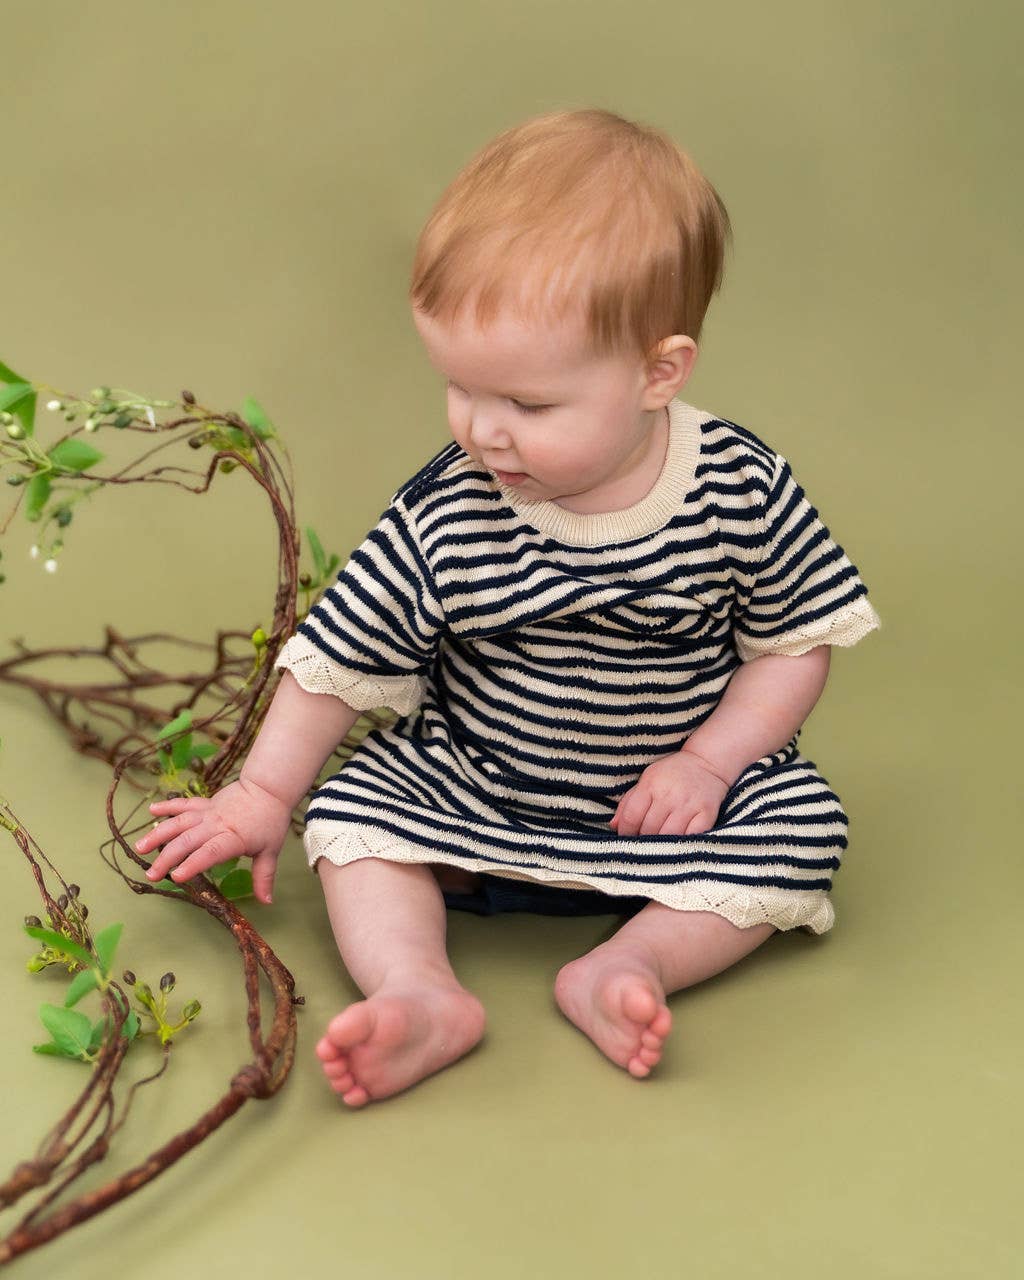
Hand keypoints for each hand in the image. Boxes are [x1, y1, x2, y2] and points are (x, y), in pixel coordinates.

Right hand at [133, 777, 292, 904]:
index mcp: (232, 838)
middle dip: (167, 858)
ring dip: (159, 834)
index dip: (193, 864)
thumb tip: (267, 902)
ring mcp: (208, 812)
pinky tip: (151, 811)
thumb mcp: (270, 850)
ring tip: (140, 848)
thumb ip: (264, 876)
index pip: (210, 852)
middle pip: (188, 841)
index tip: (177, 876)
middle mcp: (216, 825)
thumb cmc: (269, 822)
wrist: (268, 789)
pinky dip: (167, 806)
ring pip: (179, 822)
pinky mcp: (204, 803)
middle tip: (151, 874)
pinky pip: (183, 804)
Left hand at [609, 749, 729, 836]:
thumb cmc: (672, 774)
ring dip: (661, 846)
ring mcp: (689, 805)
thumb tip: (614, 826)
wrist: (706, 763)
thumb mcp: (647, 779)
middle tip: (642, 845)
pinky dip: (682, 845)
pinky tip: (677, 846)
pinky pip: (691, 837)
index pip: (631, 817)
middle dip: (642, 841)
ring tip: (657, 848)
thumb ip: (628, 802)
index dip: (625, 833)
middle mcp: (669, 795)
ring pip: (668, 836)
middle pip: (648, 829)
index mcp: (651, 785)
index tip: (626, 838)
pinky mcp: (707, 813)